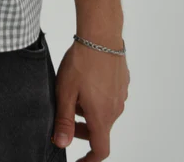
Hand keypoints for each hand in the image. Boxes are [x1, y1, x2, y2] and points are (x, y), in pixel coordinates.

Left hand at [51, 40, 128, 159]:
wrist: (101, 35)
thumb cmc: (82, 62)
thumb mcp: (65, 92)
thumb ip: (64, 120)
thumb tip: (61, 143)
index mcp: (102, 116)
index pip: (100, 150)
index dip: (89, 161)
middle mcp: (115, 109)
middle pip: (101, 130)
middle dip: (84, 131)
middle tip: (66, 119)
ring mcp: (121, 95)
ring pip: (104, 112)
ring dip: (89, 112)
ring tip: (73, 95)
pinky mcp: (122, 82)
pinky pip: (109, 98)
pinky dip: (97, 98)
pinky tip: (85, 81)